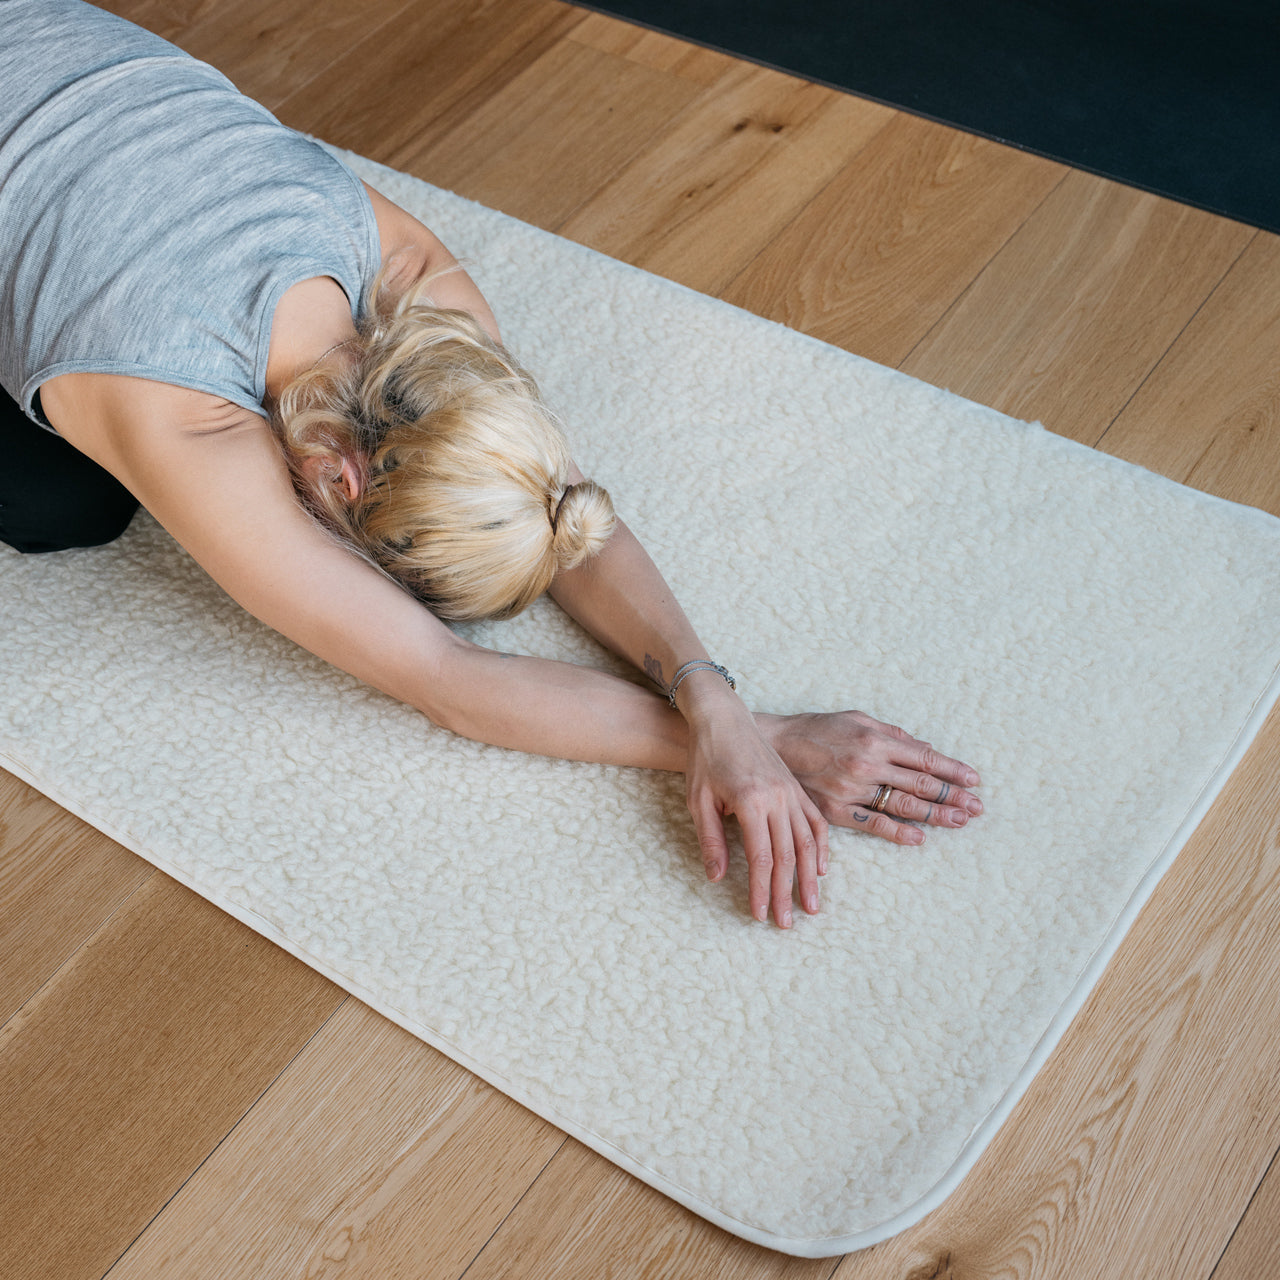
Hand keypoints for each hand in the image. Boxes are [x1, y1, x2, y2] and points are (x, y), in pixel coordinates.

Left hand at [680, 677, 829, 927]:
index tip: (760, 914)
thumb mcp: (698, 800)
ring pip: (807, 841)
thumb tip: (717, 878)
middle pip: (787, 855)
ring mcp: (790, 792)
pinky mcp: (795, 788)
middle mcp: (777, 798)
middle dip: (786, 892)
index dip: (761, 889)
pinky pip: (815, 821)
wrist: (723, 718)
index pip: (760, 857)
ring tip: (812, 905)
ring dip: (810, 877)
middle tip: (788, 922)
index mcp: (750, 801)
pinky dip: (821, 847)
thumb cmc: (706, 758)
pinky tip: (821, 868)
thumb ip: (711, 839)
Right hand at [758, 710, 981, 844]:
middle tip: (977, 807)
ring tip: (960, 821)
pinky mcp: (836, 810)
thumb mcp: (857, 719)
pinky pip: (873, 825)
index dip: (952, 770)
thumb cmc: (818, 728)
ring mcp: (852, 790)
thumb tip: (923, 747)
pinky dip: (898, 832)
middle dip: (953, 796)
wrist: (776, 745)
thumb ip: (892, 733)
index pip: (924, 758)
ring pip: (903, 806)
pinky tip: (920, 838)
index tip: (973, 780)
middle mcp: (868, 765)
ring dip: (936, 816)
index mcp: (875, 739)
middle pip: (920, 785)